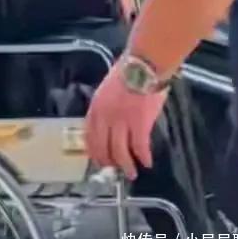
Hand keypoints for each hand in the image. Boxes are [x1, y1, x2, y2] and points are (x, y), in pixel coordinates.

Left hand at [84, 60, 166, 179]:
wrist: (143, 65)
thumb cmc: (127, 71)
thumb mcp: (108, 88)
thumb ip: (106, 105)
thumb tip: (110, 120)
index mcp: (96, 107)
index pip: (89, 135)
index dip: (94, 151)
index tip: (97, 159)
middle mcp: (105, 118)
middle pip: (103, 148)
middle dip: (108, 162)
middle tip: (114, 170)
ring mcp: (122, 123)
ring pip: (120, 152)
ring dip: (125, 166)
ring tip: (131, 173)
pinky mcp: (140, 125)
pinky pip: (140, 147)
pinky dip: (143, 157)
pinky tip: (147, 162)